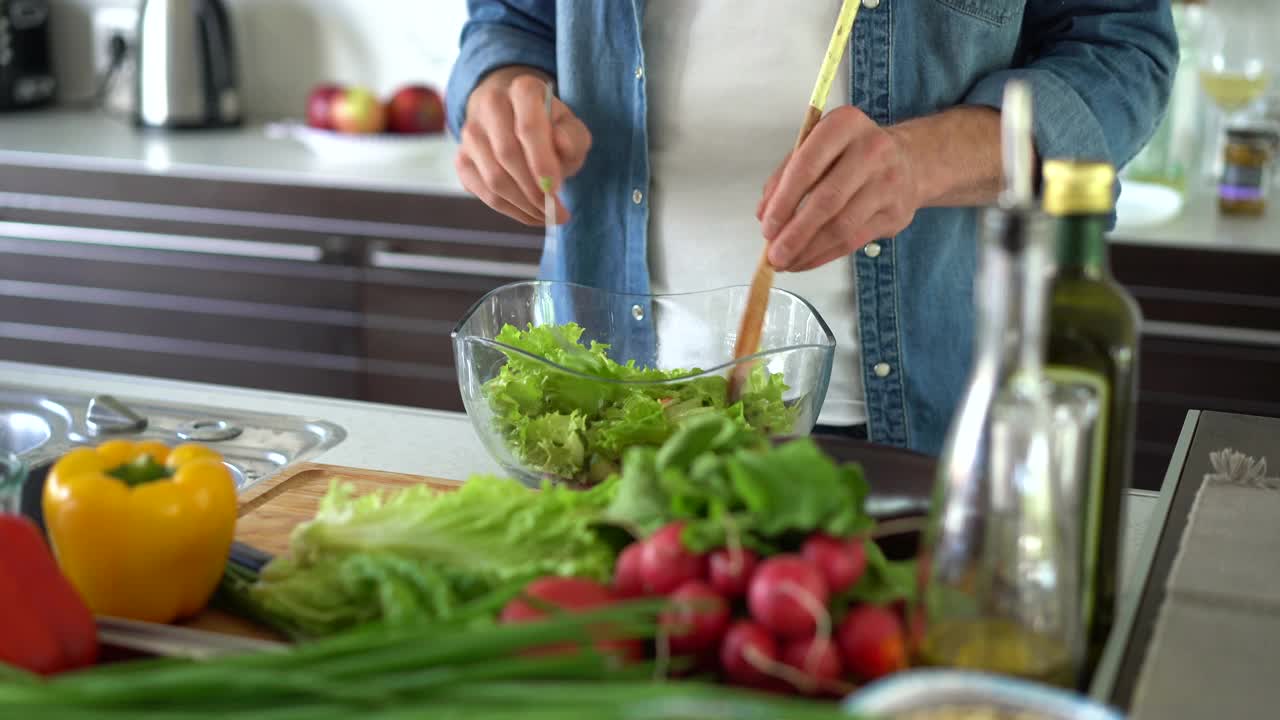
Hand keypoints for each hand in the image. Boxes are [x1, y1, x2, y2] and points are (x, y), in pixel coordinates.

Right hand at [456, 66, 592, 225]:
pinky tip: (530, 214)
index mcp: (523, 89)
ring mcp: (470, 132)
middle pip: (507, 155)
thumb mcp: (572, 129)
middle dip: (534, 191)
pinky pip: (483, 192)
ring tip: (547, 215)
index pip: (527, 127)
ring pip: (493, 178)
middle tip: (558, 212)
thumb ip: (573, 136)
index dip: (542, 162)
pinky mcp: (462, 158)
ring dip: (523, 205)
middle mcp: (491, 104)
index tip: (556, 190)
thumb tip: (560, 144)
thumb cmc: (552, 130)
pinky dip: (510, 210)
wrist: (518, 124)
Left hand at [756, 106, 920, 271]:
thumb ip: (787, 175)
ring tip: (786, 262)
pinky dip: (825, 255)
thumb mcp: (818, 147)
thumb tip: (765, 214)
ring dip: (808, 250)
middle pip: (827, 200)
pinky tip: (806, 261)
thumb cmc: (851, 153)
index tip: (767, 226)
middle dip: (795, 233)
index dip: (784, 201)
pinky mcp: (896, 213)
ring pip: (842, 226)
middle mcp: (871, 150)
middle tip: (774, 254)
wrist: (910, 160)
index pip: (807, 166)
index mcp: (844, 125)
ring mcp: (888, 183)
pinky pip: (854, 241)